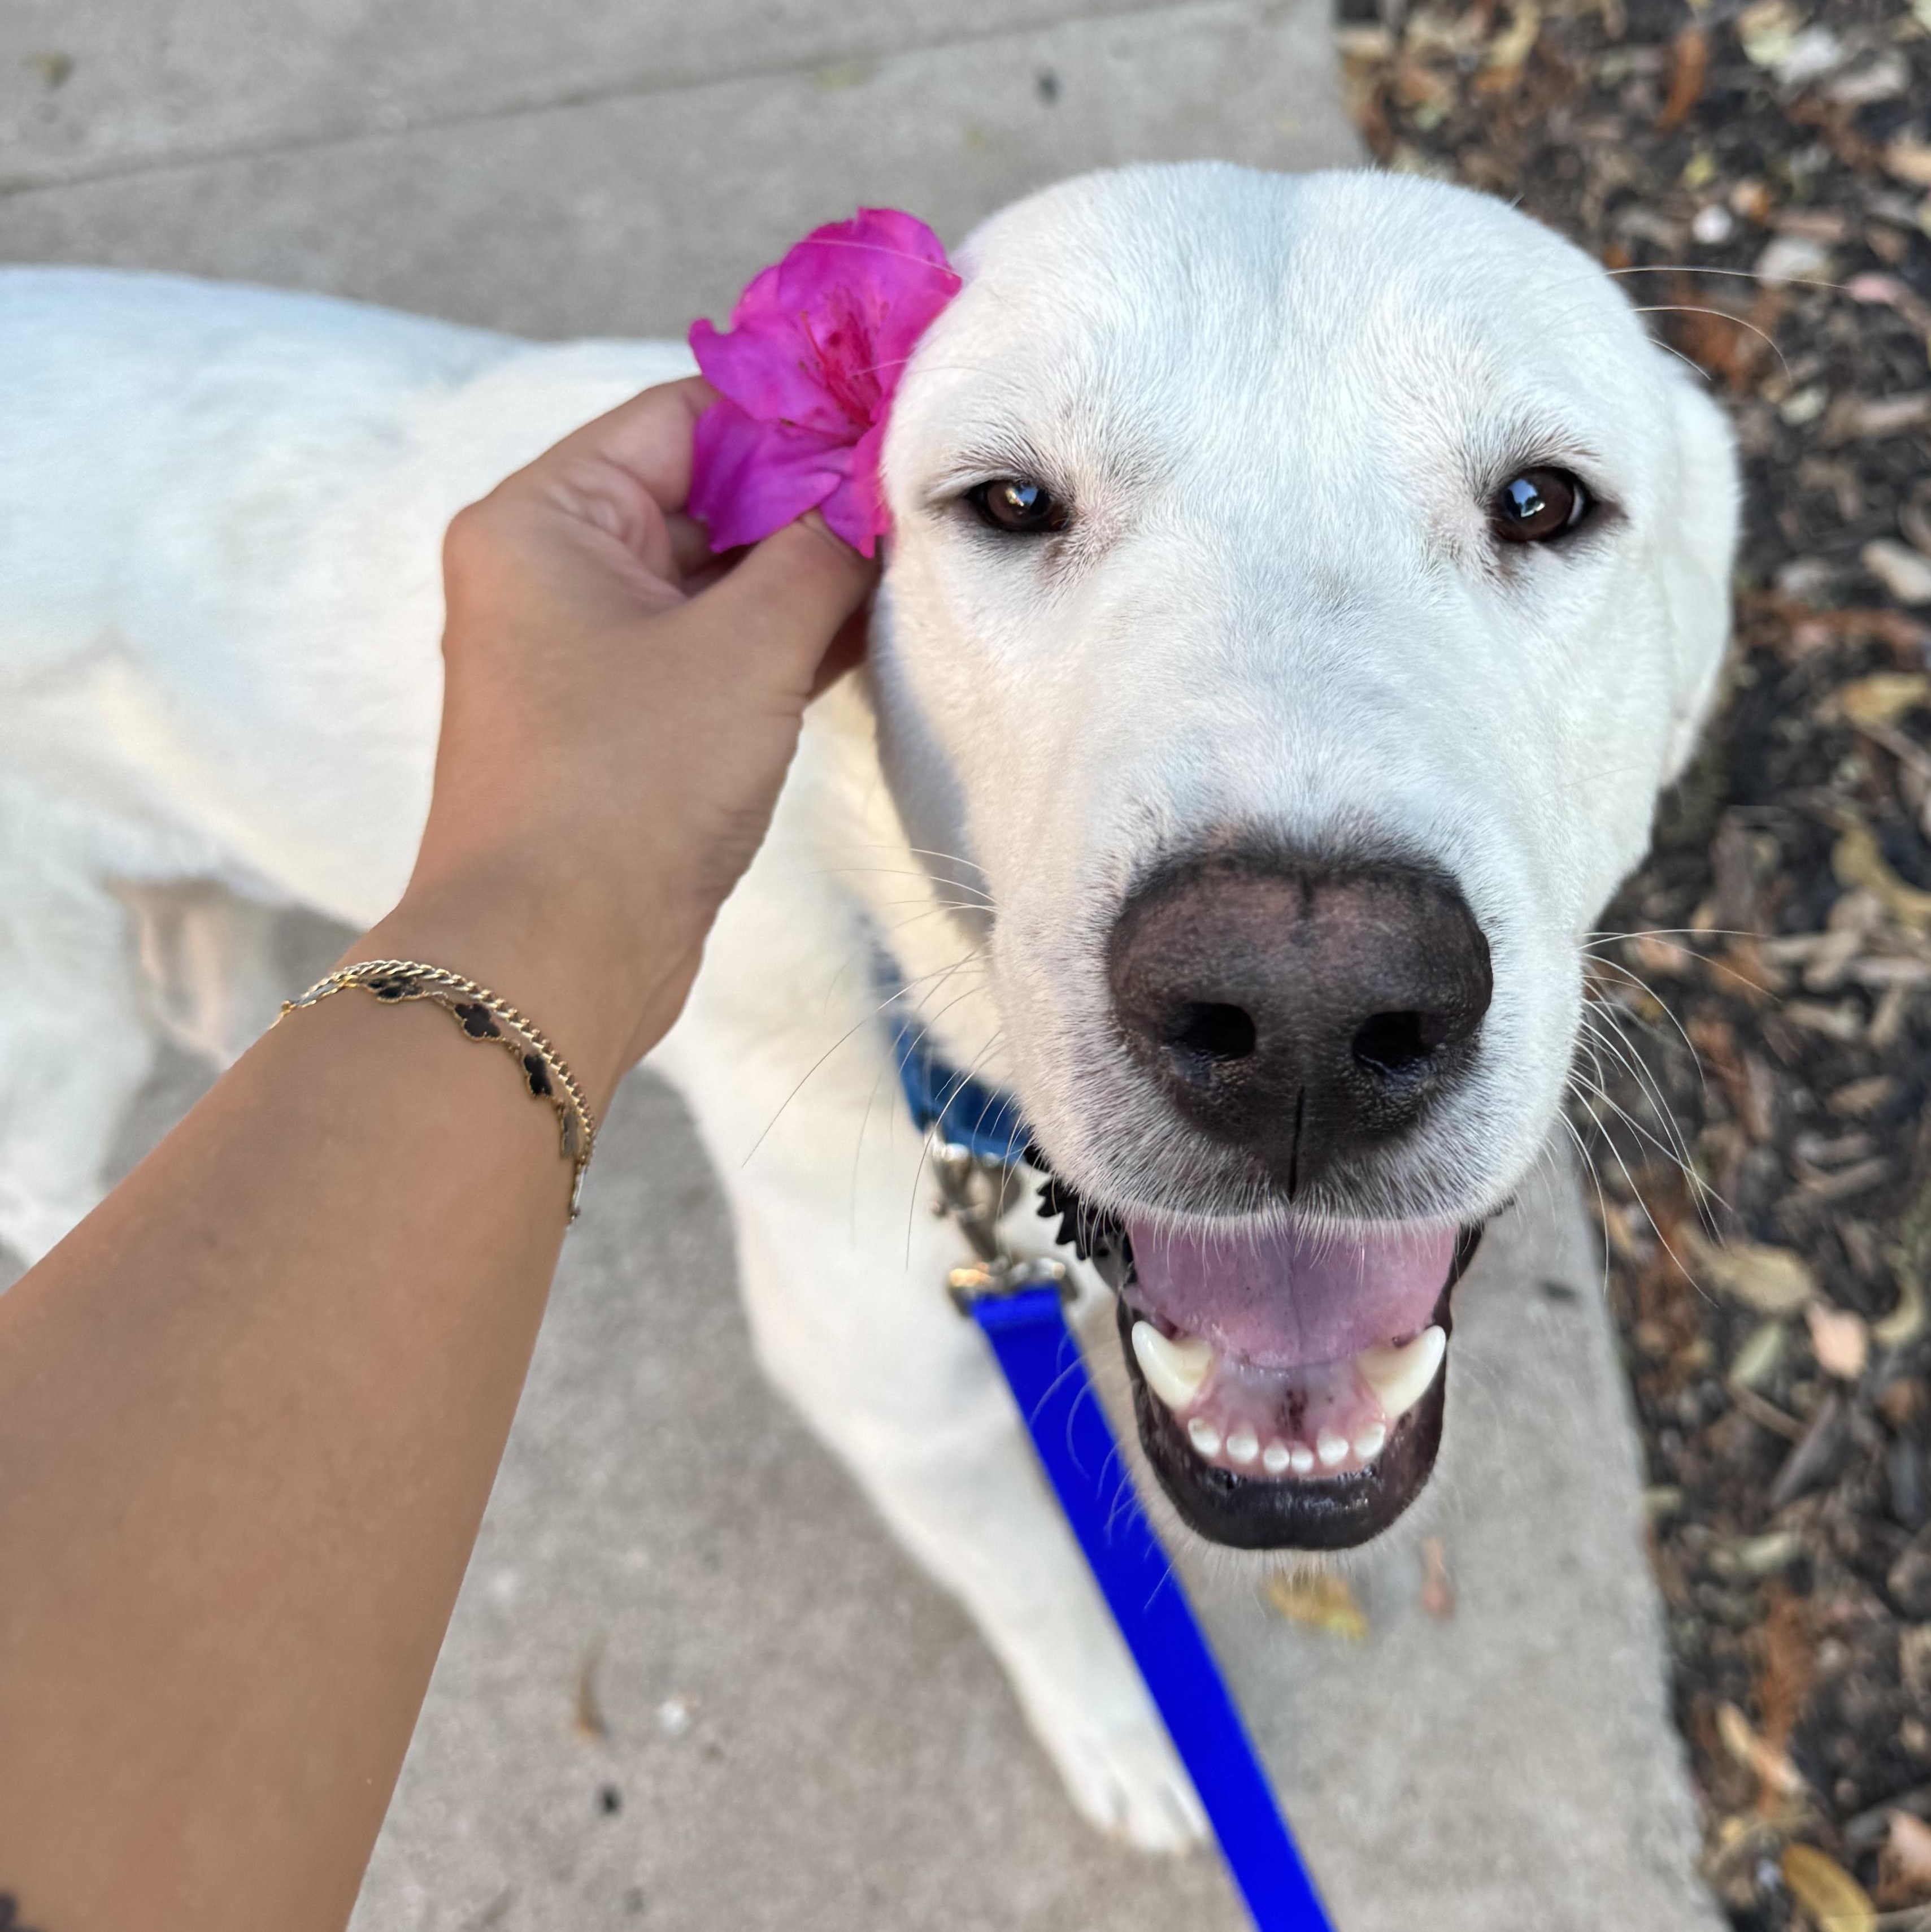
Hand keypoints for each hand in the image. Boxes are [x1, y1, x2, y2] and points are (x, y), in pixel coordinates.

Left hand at [366, 377, 876, 1109]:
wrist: (552, 956)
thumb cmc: (625, 787)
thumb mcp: (745, 649)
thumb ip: (820, 552)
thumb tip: (876, 492)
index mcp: (545, 518)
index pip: (683, 418)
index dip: (792, 417)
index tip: (891, 421)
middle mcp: (552, 572)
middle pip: (701, 496)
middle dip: (808, 500)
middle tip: (917, 500)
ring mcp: (586, 652)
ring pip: (715, 580)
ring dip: (804, 575)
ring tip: (910, 565)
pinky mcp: (623, 723)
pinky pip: (713, 650)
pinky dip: (781, 640)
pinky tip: (866, 634)